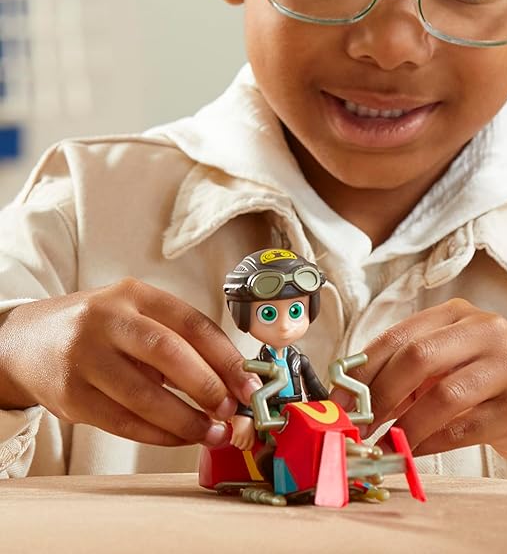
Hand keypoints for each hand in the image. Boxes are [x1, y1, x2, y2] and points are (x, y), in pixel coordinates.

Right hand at [0, 278, 261, 446]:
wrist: (29, 341)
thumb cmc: (102, 329)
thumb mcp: (138, 314)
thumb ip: (180, 338)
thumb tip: (234, 379)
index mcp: (136, 294)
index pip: (192, 322)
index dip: (227, 356)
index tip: (251, 384)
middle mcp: (108, 319)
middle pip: (168, 352)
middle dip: (208, 386)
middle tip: (233, 410)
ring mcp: (84, 357)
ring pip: (144, 395)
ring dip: (186, 420)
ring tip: (214, 432)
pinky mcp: (70, 395)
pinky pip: (122, 422)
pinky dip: (158, 434)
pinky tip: (181, 438)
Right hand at [229, 414, 255, 450]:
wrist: (243, 413)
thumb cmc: (247, 419)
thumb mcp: (251, 429)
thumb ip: (249, 436)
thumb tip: (246, 443)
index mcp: (252, 435)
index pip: (250, 446)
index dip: (246, 447)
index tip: (244, 447)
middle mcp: (248, 437)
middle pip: (243, 447)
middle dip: (240, 445)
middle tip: (238, 443)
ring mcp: (242, 436)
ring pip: (237, 445)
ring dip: (235, 443)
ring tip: (235, 440)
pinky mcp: (236, 434)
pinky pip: (233, 442)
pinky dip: (232, 441)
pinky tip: (232, 440)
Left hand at [338, 299, 506, 461]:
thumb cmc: (485, 377)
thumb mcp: (449, 360)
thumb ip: (408, 370)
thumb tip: (353, 398)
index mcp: (457, 313)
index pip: (399, 335)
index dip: (362, 369)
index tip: (338, 400)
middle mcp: (485, 330)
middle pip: (418, 357)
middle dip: (379, 395)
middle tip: (358, 425)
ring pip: (443, 395)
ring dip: (405, 426)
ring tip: (383, 443)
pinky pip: (464, 428)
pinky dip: (431, 443)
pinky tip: (413, 451)